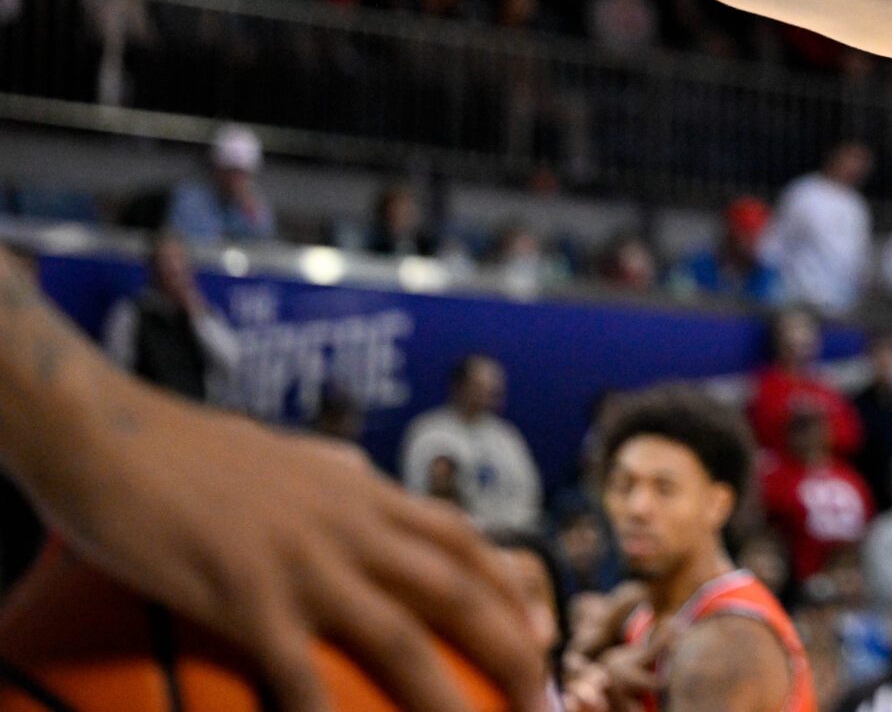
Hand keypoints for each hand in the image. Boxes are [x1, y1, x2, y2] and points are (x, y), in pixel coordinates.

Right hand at [39, 371, 545, 711]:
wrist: (118, 436)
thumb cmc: (192, 451)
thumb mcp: (290, 457)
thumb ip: (335, 475)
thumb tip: (363, 478)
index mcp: (363, 494)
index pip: (463, 538)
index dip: (511, 586)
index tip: (543, 629)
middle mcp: (351, 526)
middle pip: (457, 590)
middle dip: (510, 646)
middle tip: (540, 695)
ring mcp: (304, 563)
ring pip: (401, 636)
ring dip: (444, 693)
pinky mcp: (245, 597)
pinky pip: (298, 671)